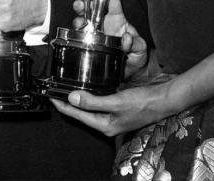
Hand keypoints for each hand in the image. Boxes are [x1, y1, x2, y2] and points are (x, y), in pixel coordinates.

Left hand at [48, 79, 175, 136]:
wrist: (163, 100)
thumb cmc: (143, 103)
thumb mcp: (116, 102)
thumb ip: (93, 101)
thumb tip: (72, 98)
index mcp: (105, 125)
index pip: (77, 115)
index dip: (62, 105)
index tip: (50, 96)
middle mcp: (107, 123)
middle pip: (80, 113)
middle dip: (66, 103)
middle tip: (53, 91)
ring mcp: (111, 115)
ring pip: (88, 107)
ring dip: (77, 98)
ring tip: (64, 89)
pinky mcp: (116, 106)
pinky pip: (97, 101)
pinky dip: (88, 95)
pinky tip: (85, 87)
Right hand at [71, 0, 148, 79]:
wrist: (130, 75)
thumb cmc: (137, 58)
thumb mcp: (141, 50)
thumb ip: (136, 44)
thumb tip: (126, 37)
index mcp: (118, 20)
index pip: (112, 2)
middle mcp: (104, 24)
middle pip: (91, 9)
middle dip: (83, 4)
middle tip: (80, 5)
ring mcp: (95, 34)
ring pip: (82, 21)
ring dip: (78, 20)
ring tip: (79, 23)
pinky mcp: (88, 45)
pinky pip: (79, 37)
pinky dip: (76, 35)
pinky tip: (77, 36)